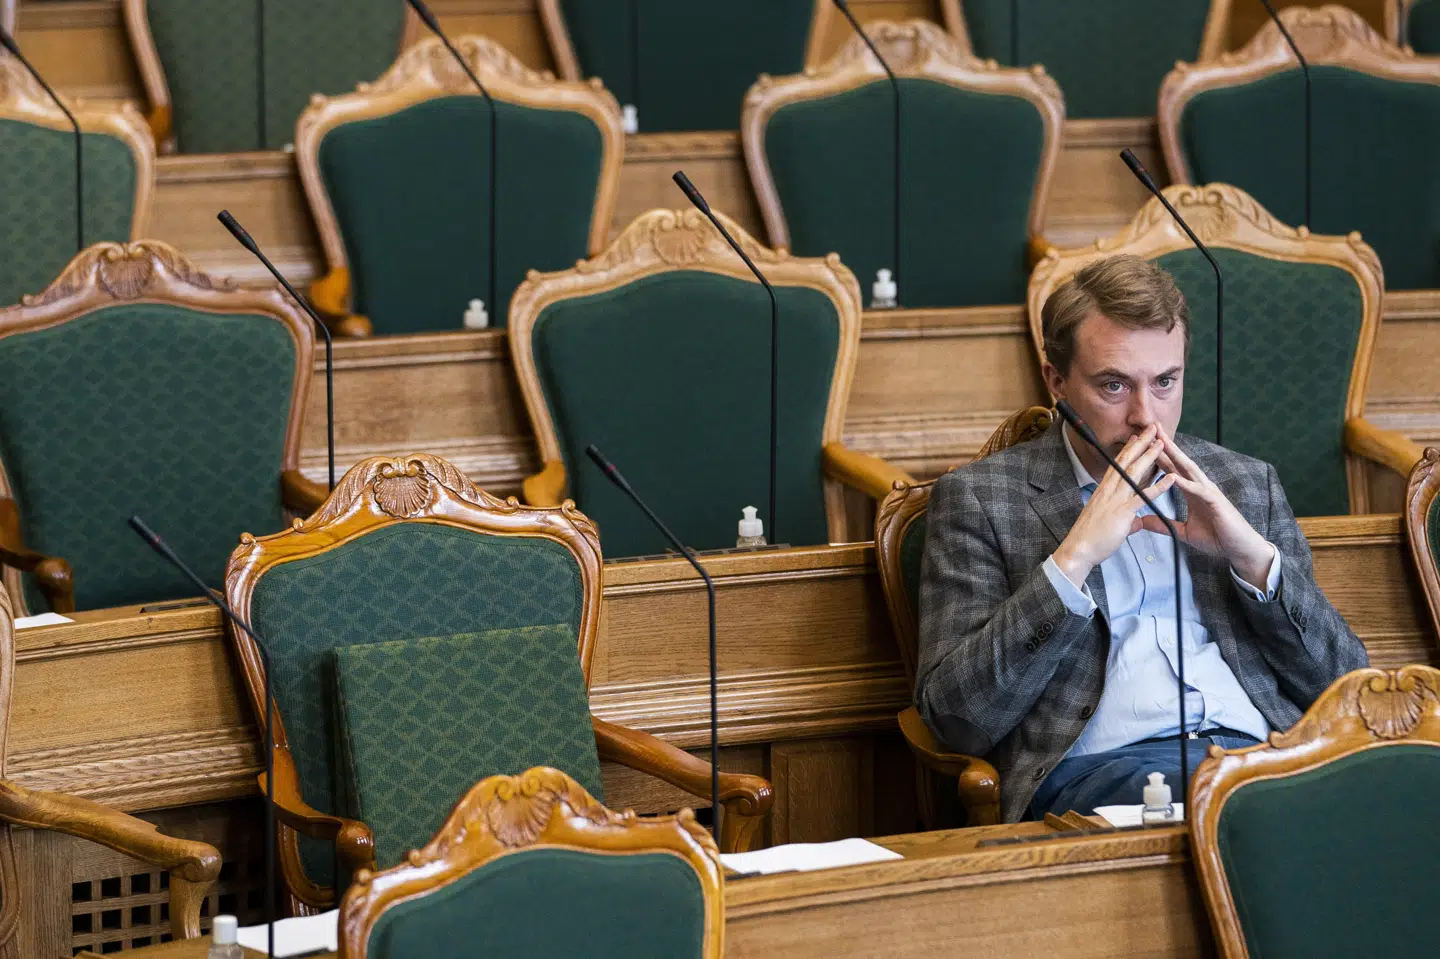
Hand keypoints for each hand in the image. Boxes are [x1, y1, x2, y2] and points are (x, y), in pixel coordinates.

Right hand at [1053, 425, 1175, 587]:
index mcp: (1103, 491)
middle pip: (1126, 461)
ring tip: (1162, 444)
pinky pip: (1144, 496)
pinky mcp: (1123, 512)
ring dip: (1149, 456)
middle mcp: (1108, 490)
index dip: (1128, 449)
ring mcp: (1115, 499)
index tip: (1137, 437)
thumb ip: (1126, 520)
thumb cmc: (1090, 538)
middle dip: (1140, 444)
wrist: (1079, 549)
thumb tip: (1136, 523)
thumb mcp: (1108, 524)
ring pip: (1134, 472)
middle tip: (1152, 429)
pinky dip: (1159, 486)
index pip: (1117, 464)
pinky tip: (1171, 478)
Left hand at [1138, 425, 1273, 589]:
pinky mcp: (1216, 502)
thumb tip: (1143, 521)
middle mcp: (1199, 486)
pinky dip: (1186, 483)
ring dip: (1175, 455)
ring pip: (1189, 469)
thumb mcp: (1183, 532)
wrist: (1239, 548)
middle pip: (1179, 462)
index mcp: (1191, 491)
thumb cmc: (1216, 538)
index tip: (1142, 443)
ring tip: (1161, 441)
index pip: (1171, 469)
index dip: (1157, 455)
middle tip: (1151, 427)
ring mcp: (1208, 492)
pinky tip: (1174, 476)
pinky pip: (1199, 490)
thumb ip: (1163, 525)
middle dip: (1165, 444)